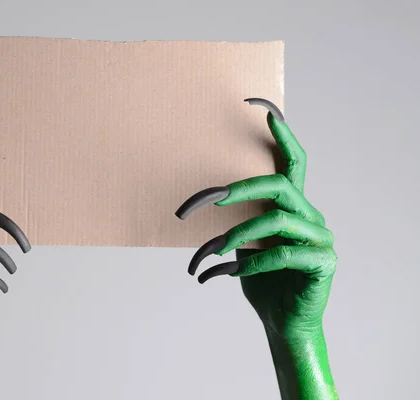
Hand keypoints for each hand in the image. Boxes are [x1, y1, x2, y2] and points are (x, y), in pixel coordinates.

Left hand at [176, 98, 337, 398]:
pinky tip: (231, 273)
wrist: (284, 323)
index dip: (283, 136)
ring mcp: (320, 240)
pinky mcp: (322, 265)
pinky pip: (283, 254)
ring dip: (240, 233)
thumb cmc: (262, 281)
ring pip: (278, 220)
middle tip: (214, 198)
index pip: (294, 163)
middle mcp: (310, 217)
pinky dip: (252, 262)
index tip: (264, 111)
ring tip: (217, 249)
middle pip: (282, 185)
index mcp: (294, 207)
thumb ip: (237, 221)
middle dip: (245, 187)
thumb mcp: (244, 246)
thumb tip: (202, 202)